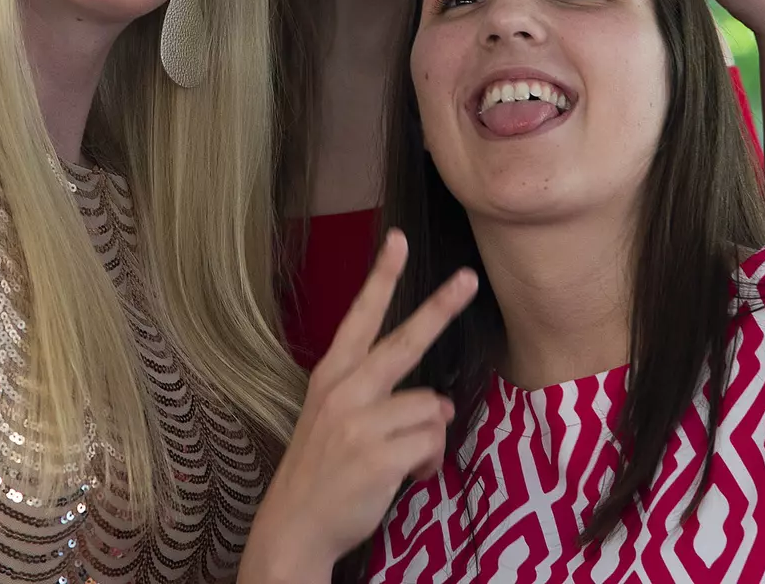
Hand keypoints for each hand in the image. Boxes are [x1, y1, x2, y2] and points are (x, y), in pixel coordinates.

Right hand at [242, 231, 476, 582]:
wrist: (295, 524)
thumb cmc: (322, 469)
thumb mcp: (336, 420)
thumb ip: (381, 400)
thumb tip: (438, 401)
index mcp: (333, 375)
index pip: (360, 316)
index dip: (381, 277)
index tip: (398, 240)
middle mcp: (344, 389)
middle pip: (405, 341)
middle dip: (440, 308)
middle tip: (469, 279)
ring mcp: (359, 420)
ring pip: (430, 408)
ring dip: (430, 440)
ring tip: (405, 461)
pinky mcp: (377, 453)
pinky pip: (430, 443)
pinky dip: (428, 463)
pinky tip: (408, 477)